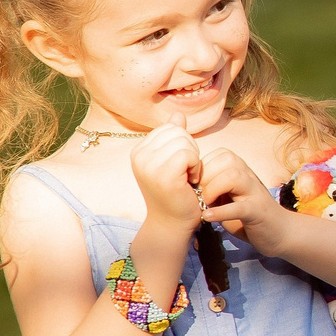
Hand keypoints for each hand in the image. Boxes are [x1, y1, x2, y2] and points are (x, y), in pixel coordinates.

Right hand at [129, 115, 202, 233]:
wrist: (172, 221)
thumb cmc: (176, 191)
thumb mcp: (173, 160)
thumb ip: (175, 137)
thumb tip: (177, 114)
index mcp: (139, 150)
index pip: (170, 127)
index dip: (184, 143)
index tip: (181, 164)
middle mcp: (139, 155)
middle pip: (178, 131)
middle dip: (191, 148)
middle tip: (187, 170)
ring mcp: (148, 164)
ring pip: (184, 141)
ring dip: (194, 158)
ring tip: (188, 176)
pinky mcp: (162, 174)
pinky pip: (189, 154)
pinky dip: (196, 165)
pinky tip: (191, 180)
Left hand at [196, 149, 286, 249]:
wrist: (280, 232)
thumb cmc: (249, 215)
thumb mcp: (229, 198)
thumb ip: (215, 188)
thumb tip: (190, 184)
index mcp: (242, 172)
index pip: (221, 154)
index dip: (204, 166)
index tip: (196, 185)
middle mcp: (250, 178)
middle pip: (227, 160)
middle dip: (207, 176)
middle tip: (200, 195)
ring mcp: (255, 194)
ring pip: (234, 176)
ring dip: (214, 189)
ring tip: (206, 204)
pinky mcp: (258, 212)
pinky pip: (239, 207)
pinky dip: (221, 212)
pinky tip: (208, 217)